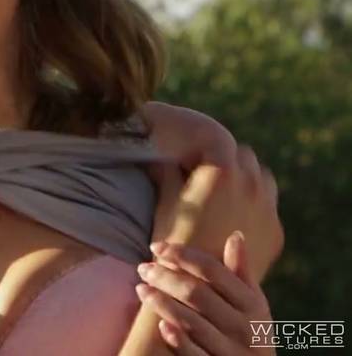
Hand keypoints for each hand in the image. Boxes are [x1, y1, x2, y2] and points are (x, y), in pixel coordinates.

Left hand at [136, 232, 273, 354]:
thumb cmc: (252, 331)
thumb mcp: (254, 304)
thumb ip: (241, 272)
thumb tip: (235, 235)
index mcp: (252, 303)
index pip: (213, 271)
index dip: (183, 255)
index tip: (157, 246)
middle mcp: (244, 326)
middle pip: (197, 294)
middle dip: (166, 277)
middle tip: (142, 268)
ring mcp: (231, 350)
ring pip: (191, 322)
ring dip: (162, 303)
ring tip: (141, 289)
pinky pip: (195, 354)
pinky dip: (178, 340)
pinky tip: (161, 326)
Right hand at [141, 102, 283, 280]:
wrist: (198, 287)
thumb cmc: (173, 241)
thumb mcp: (165, 203)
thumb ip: (166, 173)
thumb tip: (155, 159)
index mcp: (223, 171)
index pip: (221, 143)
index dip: (204, 150)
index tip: (192, 161)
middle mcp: (252, 185)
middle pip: (246, 157)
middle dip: (229, 162)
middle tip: (208, 178)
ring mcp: (268, 210)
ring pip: (265, 180)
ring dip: (248, 181)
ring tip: (225, 198)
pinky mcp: (276, 232)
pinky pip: (269, 208)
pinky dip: (256, 207)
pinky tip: (235, 221)